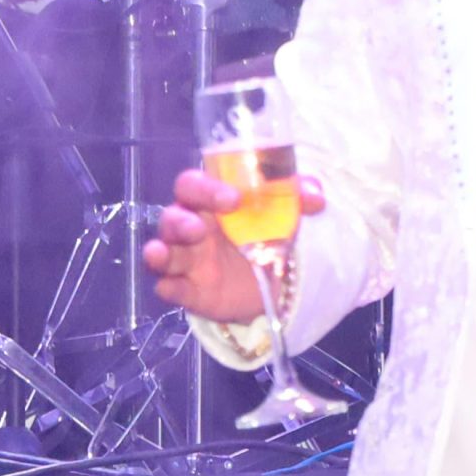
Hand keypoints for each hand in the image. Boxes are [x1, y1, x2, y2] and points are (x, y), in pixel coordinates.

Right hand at [143, 167, 325, 322]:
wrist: (272, 280)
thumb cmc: (266, 232)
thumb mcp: (284, 212)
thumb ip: (298, 196)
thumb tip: (315, 196)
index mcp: (209, 202)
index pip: (193, 185)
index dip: (205, 189)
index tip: (232, 199)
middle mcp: (192, 227)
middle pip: (171, 218)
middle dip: (178, 222)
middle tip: (198, 229)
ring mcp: (188, 260)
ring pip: (163, 252)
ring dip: (160, 252)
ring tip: (161, 253)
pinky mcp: (190, 290)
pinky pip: (169, 287)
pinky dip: (168, 287)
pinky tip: (170, 286)